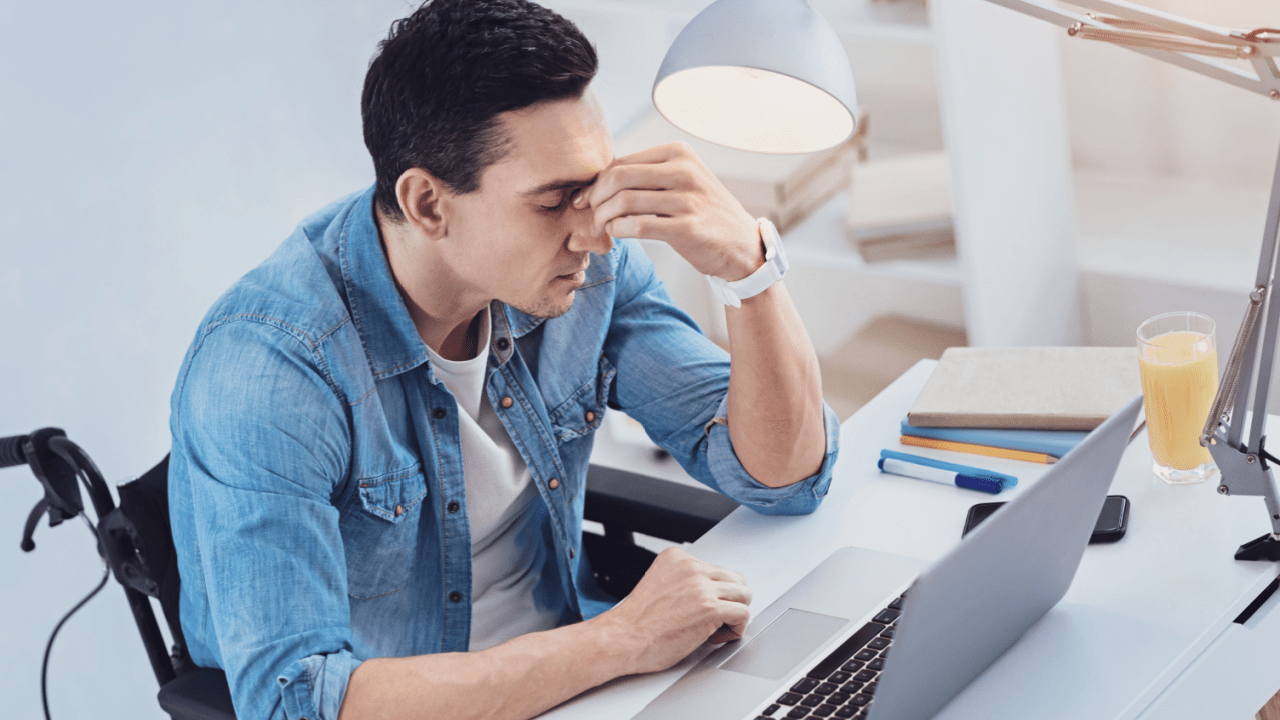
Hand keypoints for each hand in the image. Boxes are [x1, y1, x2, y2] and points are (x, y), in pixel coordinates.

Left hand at [574, 142, 761, 280]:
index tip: (585, 198)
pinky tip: (617, 234)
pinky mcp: (688, 228)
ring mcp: (688, 199)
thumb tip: (598, 180)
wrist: (741, 245)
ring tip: (601, 227)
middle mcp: (684, 171)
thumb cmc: (703, 214)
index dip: (596, 181)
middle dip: (595, 197)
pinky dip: (619, 230)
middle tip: (589, 214)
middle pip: (618, 177)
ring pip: (625, 201)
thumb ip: (646, 176)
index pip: (622, 161)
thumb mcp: (680, 182)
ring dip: (604, 217)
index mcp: (678, 153)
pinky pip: (639, 226)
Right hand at [591, 546, 751, 674]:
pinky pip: (743, 614)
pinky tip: (716, 637)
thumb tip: (705, 593)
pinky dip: (736, 629)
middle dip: (730, 601)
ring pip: (744, 594)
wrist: (622, 638)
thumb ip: (682, 582)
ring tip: (715, 629)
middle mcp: (691, 567)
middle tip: (715, 620)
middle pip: (735, 579)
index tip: (701, 608)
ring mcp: (701, 586)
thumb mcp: (658, 583)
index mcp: (677, 558)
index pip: (715, 570)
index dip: (713, 593)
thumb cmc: (636, 622)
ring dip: (735, 614)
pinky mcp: (710, 608)